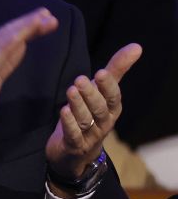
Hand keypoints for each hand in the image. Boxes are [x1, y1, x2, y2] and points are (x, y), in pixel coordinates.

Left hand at [45, 43, 141, 180]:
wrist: (75, 152)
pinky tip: (62, 111)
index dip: (108, 86)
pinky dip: (69, 124)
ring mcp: (90, 135)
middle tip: (80, 80)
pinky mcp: (74, 145)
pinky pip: (73, 135)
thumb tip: (136, 47)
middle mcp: (104, 122)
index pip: (113, 97)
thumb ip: (116, 70)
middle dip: (91, 94)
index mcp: (112, 108)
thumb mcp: (102, 92)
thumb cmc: (91, 114)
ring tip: (70, 91)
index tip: (102, 72)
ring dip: (78, 106)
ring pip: (85, 120)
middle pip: (100, 108)